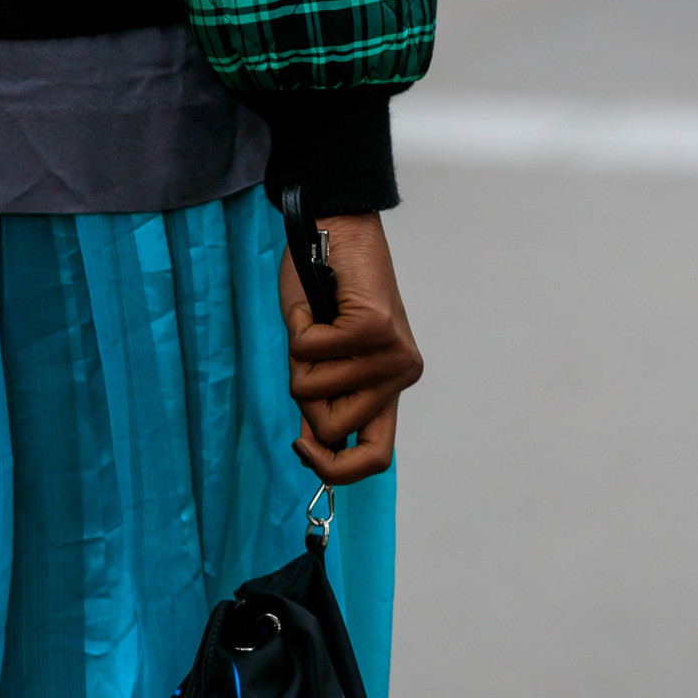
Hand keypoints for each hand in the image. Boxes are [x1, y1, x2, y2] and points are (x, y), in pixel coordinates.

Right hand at [279, 212, 421, 486]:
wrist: (338, 228)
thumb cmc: (326, 293)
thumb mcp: (324, 360)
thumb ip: (325, 401)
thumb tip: (311, 448)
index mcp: (389, 391)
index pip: (375, 459)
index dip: (334, 469)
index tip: (302, 446)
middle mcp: (400, 377)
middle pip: (330, 430)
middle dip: (303, 395)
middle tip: (310, 353)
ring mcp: (392, 355)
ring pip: (312, 393)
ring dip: (297, 356)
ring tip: (316, 322)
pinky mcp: (376, 328)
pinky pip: (308, 352)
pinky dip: (297, 327)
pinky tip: (315, 306)